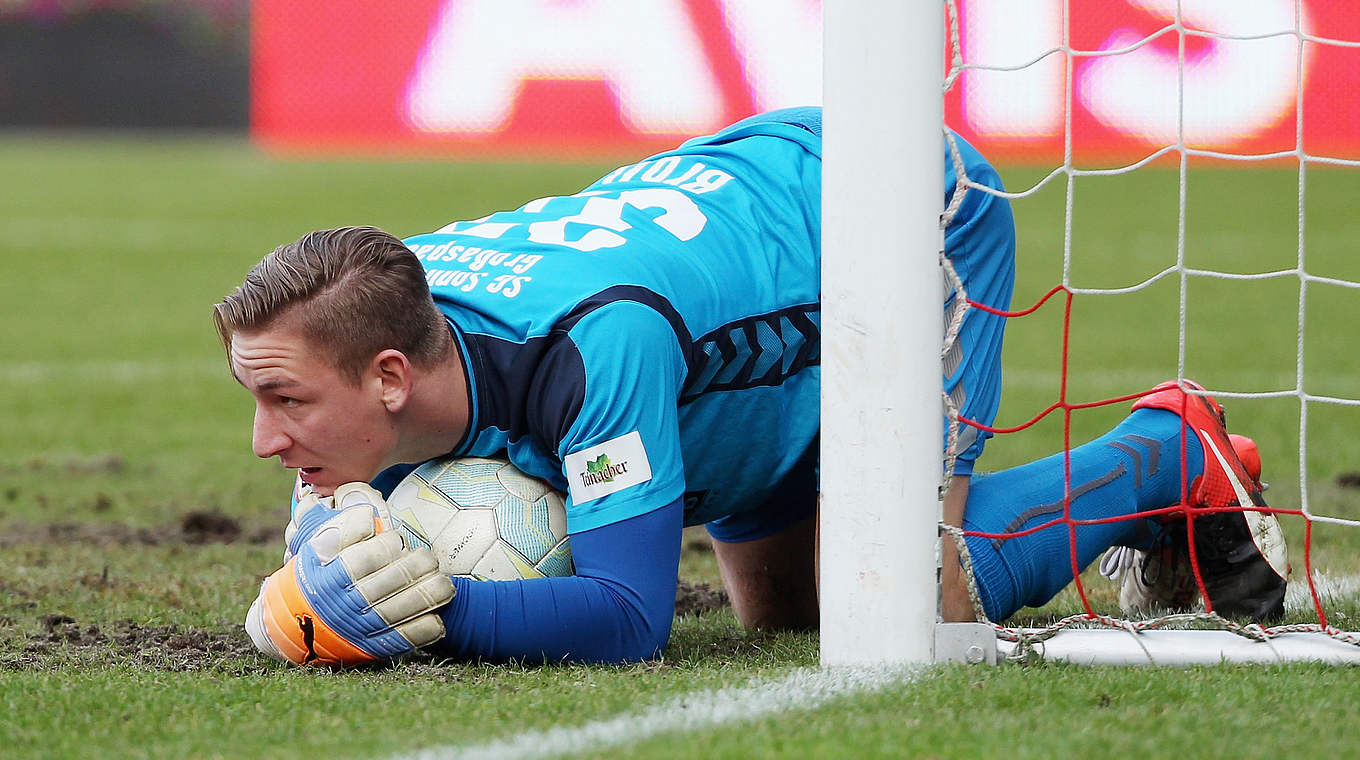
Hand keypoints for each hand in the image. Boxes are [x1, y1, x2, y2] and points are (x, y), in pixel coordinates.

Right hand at [245, 494, 453, 666]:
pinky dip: (426, 628)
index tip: (396, 539)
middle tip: (426, 558)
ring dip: (430, 594)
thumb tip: (363, 508)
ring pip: (404, 610)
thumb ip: (338, 525)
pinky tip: (436, 616)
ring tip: (442, 583)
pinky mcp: (374, 648)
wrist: (293, 625)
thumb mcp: (312, 546)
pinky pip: (406, 639)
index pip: (367, 558)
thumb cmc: (312, 575)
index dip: (388, 545)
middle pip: (393, 581)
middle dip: (418, 565)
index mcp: (332, 576)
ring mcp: (362, 629)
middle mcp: (347, 604)